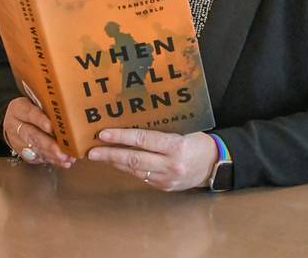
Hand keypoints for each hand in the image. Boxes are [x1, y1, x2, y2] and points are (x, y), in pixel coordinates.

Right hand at [3, 97, 75, 168]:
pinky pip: (38, 158)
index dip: (40, 120)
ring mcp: (18, 142)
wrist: (15, 121)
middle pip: (32, 135)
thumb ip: (48, 105)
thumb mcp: (35, 101)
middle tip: (61, 150)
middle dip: (48, 144)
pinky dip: (52, 160)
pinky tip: (63, 162)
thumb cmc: (31, 108)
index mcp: (18, 109)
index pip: (29, 113)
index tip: (51, 126)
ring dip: (52, 155)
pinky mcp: (24, 153)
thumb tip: (68, 109)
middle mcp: (15, 126)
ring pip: (35, 149)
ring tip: (67, 158)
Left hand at [87, 129, 217, 190]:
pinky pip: (141, 176)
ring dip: (115, 162)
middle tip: (92, 151)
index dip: (121, 136)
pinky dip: (127, 168)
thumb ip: (161, 128)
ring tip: (99, 155)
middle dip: (110, 154)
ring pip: (135, 170)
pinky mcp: (164, 187)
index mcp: (176, 145)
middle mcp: (170, 164)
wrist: (215, 165)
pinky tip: (116, 162)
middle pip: (134, 159)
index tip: (103, 134)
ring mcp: (166, 178)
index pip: (143, 140)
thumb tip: (132, 120)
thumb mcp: (183, 129)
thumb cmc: (198, 140)